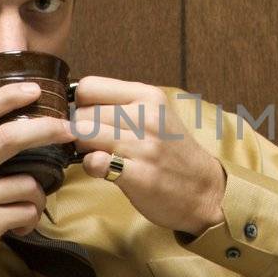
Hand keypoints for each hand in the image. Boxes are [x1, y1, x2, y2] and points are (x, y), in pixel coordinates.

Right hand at [0, 80, 71, 276]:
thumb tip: (5, 139)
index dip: (8, 96)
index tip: (34, 89)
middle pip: (10, 137)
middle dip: (47, 129)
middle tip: (69, 130)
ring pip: (28, 182)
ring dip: (38, 196)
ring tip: (26, 209)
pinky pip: (26, 212)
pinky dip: (29, 219)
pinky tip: (18, 228)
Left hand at [70, 76, 226, 236]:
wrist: (205, 190)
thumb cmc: (173, 153)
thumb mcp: (155, 115)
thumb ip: (121, 105)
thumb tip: (73, 104)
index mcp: (148, 96)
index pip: (88, 86)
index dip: (80, 104)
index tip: (89, 118)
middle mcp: (146, 117)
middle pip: (82, 113)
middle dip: (80, 130)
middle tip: (95, 143)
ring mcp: (143, 146)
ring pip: (83, 135)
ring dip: (83, 149)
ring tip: (99, 155)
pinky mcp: (139, 175)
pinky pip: (94, 162)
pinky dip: (91, 167)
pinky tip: (104, 170)